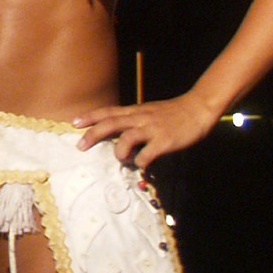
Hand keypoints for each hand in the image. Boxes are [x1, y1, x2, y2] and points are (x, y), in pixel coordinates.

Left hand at [74, 92, 216, 169]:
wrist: (198, 108)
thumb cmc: (172, 113)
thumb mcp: (149, 112)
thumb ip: (133, 122)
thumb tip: (118, 136)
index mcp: (135, 111)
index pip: (108, 111)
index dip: (90, 117)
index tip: (74, 122)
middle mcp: (140, 118)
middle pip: (111, 123)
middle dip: (93, 135)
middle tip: (80, 146)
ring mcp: (153, 129)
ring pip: (126, 138)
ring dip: (119, 151)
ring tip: (121, 158)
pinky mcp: (165, 141)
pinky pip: (147, 154)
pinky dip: (140, 162)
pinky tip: (141, 164)